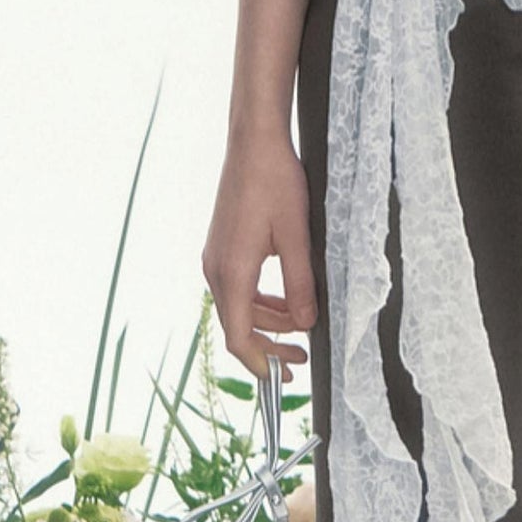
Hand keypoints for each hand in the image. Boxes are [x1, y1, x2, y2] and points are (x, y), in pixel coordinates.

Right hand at [201, 131, 317, 380]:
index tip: (284, 377)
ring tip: (302, 323)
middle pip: (238, 325)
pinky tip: (285, 297)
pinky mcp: (223, 246)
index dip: (260, 363)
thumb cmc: (275, 183)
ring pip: (240, 306)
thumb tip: (305, 324)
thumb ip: (300, 284)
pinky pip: (239, 286)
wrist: (254, 143)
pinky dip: (261, 299)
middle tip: (303, 357)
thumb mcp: (297, 236)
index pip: (238, 336)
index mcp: (232, 272)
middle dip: (270, 345)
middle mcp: (216, 269)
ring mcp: (217, 257)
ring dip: (269, 320)